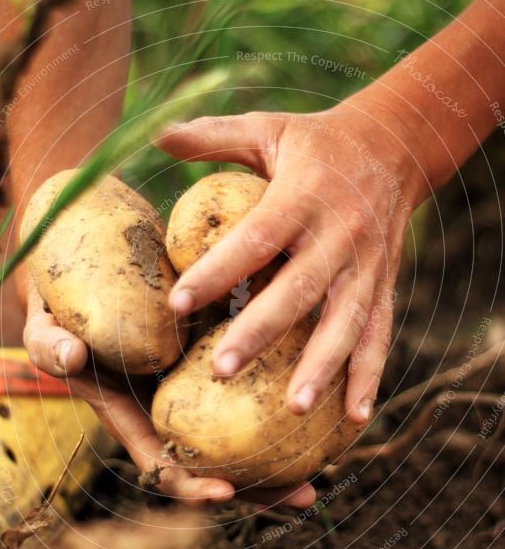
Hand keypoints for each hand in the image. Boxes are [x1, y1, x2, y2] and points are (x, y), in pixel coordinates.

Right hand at [23, 282, 314, 508]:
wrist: (80, 265)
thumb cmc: (58, 303)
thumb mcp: (44, 325)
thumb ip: (50, 344)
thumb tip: (73, 357)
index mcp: (132, 415)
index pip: (163, 464)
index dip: (192, 486)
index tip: (226, 496)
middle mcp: (171, 406)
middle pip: (218, 461)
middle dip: (260, 487)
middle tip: (306, 496)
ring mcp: (196, 382)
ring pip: (244, 427)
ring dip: (286, 448)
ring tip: (335, 457)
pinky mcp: (217, 349)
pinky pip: (253, 379)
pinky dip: (285, 389)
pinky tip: (324, 389)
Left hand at [157, 99, 427, 421]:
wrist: (395, 145)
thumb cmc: (316, 143)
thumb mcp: (268, 129)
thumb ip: (213, 136)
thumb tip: (154, 133)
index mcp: (302, 195)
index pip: (256, 238)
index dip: (218, 271)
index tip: (177, 303)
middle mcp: (338, 234)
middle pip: (298, 290)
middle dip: (261, 333)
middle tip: (221, 371)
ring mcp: (366, 265)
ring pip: (345, 322)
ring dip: (322, 367)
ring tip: (295, 409)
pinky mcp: (384, 285)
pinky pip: (379, 334)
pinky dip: (369, 376)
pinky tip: (356, 418)